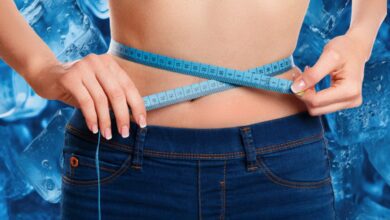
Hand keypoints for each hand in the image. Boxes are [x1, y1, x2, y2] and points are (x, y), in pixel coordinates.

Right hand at [28, 53, 146, 138]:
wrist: (46, 75)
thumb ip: (112, 98)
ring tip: (108, 135)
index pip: (129, 87)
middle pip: (117, 93)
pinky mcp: (69, 77)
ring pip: (101, 100)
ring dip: (106, 121)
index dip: (137, 106)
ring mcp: (83, 68)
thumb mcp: (98, 88)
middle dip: (123, 116)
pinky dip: (92, 118)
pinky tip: (94, 129)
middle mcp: (98, 62)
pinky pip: (86, 102)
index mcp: (110, 64)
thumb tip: (131, 119)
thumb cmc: (77, 86)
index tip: (142, 124)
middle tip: (125, 133)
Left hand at [290, 34, 365, 115]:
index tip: (298, 76)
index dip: (302, 91)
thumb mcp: (328, 56)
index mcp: (349, 91)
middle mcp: (351, 101)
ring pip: (317, 109)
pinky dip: (314, 96)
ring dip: (308, 96)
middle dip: (304, 94)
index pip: (316, 101)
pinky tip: (313, 83)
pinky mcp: (344, 103)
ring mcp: (349, 104)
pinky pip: (321, 106)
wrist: (356, 47)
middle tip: (301, 77)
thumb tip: (295, 89)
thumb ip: (313, 74)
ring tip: (308, 78)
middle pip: (316, 109)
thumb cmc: (344, 49)